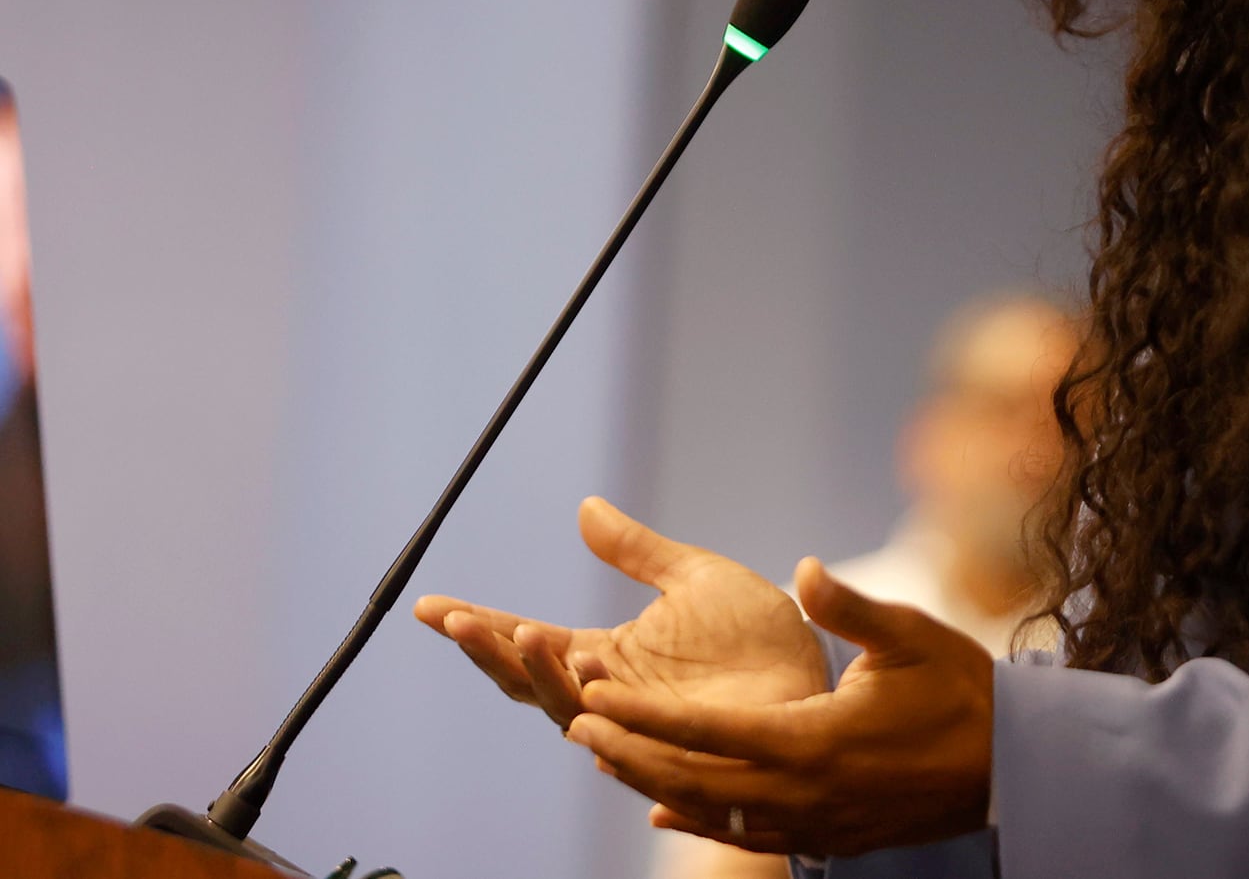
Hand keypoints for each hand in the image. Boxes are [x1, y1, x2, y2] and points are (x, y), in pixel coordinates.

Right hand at [413, 497, 827, 732]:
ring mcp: (639, 723)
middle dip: (491, 651)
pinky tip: (583, 689)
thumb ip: (637, 552)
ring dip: (540, 675)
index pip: (529, 641)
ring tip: (522, 633)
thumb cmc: (760, 634)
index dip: (479, 625)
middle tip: (458, 620)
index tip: (427, 604)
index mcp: (609, 654)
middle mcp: (612, 694)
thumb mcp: (695, 577)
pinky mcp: (674, 745)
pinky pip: (626, 739)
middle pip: (531, 680)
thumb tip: (586, 509)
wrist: (816, 675)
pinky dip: (600, 716)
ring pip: (569, 709)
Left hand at [565, 556, 994, 858]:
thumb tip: (803, 569)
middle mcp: (803, 792)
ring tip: (607, 757)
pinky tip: (666, 807)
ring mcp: (815, 823)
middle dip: (630, 753)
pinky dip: (699, 819)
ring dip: (654, 785)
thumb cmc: (962, 690)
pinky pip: (747, 834)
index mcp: (813, 740)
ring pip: (713, 814)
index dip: (643, 716)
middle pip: (693, 783)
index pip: (706, 733)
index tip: (594, 694)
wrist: (1012, 765)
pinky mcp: (829, 836)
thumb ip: (850, 605)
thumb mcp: (910, 635)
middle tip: (576, 723)